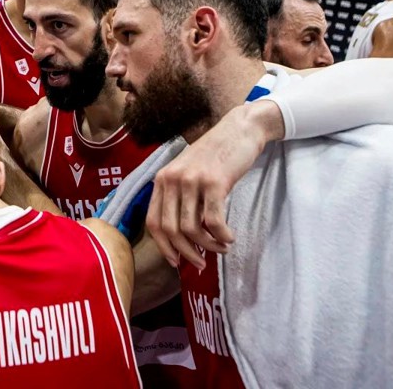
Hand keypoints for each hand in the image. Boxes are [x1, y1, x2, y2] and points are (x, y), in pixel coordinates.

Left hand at [146, 100, 281, 269]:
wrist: (239, 129)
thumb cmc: (215, 155)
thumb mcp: (187, 172)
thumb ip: (179, 197)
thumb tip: (181, 237)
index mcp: (161, 179)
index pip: (152, 222)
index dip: (163, 247)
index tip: (176, 261)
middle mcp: (171, 180)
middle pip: (171, 230)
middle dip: (186, 252)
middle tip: (201, 263)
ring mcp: (192, 180)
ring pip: (192, 229)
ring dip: (207, 246)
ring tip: (221, 248)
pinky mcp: (214, 182)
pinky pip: (213, 221)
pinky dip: (222, 235)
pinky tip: (229, 238)